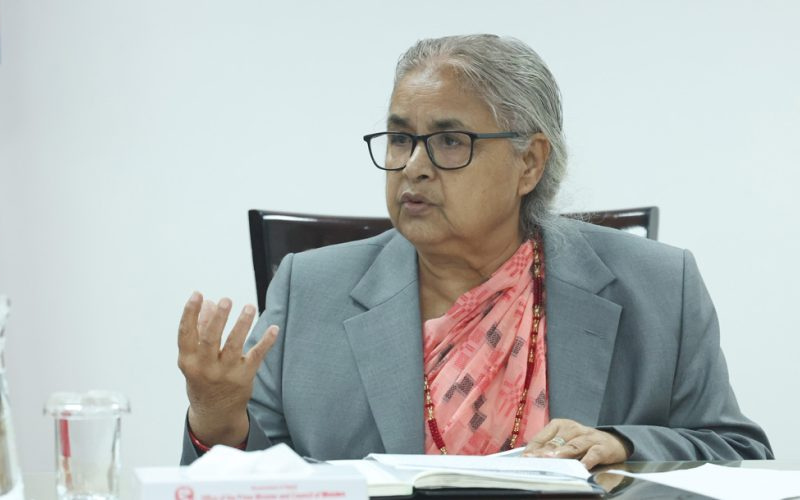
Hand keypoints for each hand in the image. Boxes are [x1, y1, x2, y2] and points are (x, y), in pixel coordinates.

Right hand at [177, 291, 277, 446]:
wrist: (215, 413)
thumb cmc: (203, 378)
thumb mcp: (194, 358)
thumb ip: (200, 330)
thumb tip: (207, 302)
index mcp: (188, 361)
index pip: (186, 334)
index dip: (190, 313)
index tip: (197, 294)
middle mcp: (205, 368)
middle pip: (211, 339)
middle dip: (218, 319)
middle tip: (226, 300)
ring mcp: (225, 374)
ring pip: (235, 346)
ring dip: (242, 325)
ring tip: (249, 307)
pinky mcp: (244, 377)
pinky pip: (256, 356)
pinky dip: (266, 341)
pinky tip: (274, 328)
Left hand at [522, 418, 630, 468]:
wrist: (614, 441)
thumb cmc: (583, 442)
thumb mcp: (565, 441)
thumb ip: (549, 447)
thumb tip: (529, 458)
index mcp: (560, 425)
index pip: (543, 437)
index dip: (533, 448)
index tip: (524, 458)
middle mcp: (573, 428)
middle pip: (556, 441)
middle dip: (544, 451)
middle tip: (533, 460)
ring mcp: (588, 437)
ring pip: (573, 445)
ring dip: (562, 452)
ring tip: (551, 460)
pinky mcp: (603, 447)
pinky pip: (594, 453)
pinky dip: (588, 460)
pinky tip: (582, 467)